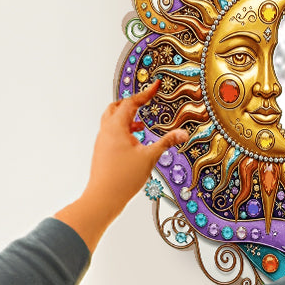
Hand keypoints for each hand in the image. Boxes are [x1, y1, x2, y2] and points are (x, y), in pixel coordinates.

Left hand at [84, 80, 188, 216]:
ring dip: (126, 118)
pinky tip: (134, 142)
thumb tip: (183, 134)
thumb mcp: (150, 158)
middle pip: (116, 107)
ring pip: (112, 121)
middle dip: (131, 103)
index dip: (145, 93)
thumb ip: (166, 143)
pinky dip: (122, 131)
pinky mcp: (101, 152)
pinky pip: (111, 134)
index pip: (131, 102)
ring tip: (142, 125)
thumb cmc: (123, 179)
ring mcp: (101, 142)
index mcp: (116, 127)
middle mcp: (106, 131)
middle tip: (144, 101)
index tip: (154, 85)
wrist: (102, 198)